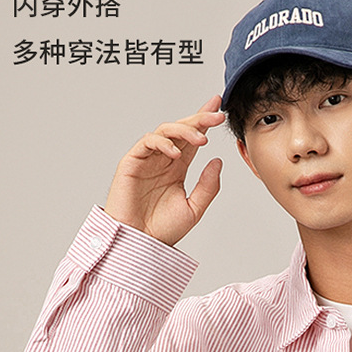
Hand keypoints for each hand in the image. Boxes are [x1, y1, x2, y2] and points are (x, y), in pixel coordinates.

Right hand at [103, 96, 225, 244]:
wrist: (138, 243)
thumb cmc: (161, 230)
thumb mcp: (194, 209)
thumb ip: (208, 186)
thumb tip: (218, 161)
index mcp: (177, 168)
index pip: (192, 139)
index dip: (204, 122)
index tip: (219, 109)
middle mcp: (163, 160)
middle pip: (181, 130)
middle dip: (199, 119)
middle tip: (217, 115)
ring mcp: (147, 159)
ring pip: (165, 131)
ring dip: (184, 130)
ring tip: (201, 139)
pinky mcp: (132, 162)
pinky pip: (147, 142)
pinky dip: (162, 143)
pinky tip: (175, 153)